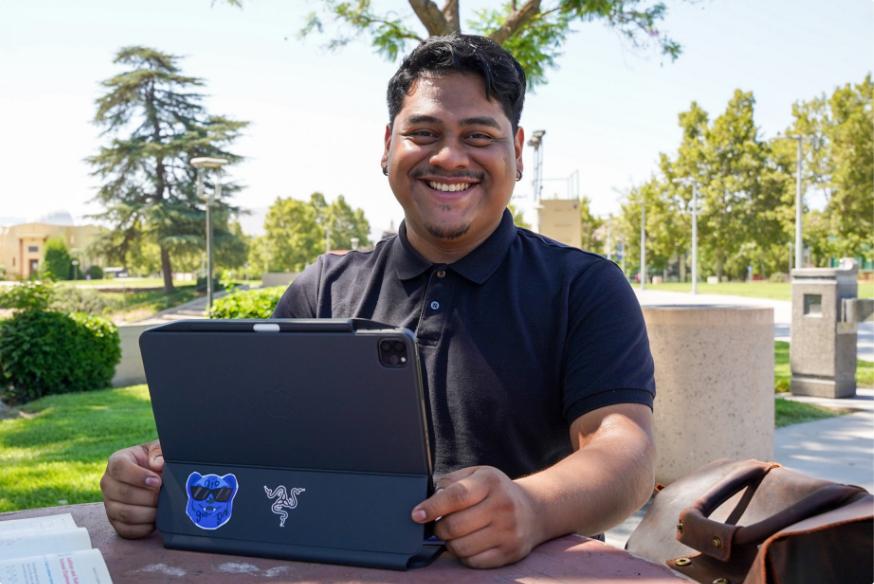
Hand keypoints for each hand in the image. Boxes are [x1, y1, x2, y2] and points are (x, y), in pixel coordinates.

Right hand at [100, 440, 163, 538]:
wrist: (156, 477)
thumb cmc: (156, 461)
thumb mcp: (159, 450)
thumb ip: (159, 452)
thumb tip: (157, 464)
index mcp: (117, 462)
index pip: (119, 468)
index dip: (139, 476)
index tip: (157, 481)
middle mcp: (108, 483)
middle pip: (123, 493)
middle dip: (149, 496)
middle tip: (164, 495)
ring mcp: (109, 503)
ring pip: (125, 513)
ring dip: (148, 512)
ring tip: (162, 506)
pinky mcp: (115, 521)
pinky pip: (127, 530)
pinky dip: (144, 527)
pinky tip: (156, 519)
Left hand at [411, 466, 541, 568]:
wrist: (534, 510)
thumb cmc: (496, 491)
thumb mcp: (477, 475)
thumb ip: (451, 482)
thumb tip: (429, 500)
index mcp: (490, 482)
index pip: (457, 496)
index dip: (433, 506)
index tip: (417, 515)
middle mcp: (502, 506)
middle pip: (455, 525)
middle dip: (440, 527)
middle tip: (441, 523)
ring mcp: (508, 531)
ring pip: (461, 547)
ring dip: (451, 542)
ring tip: (457, 533)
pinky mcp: (510, 552)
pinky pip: (473, 562)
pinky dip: (464, 555)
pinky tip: (470, 542)